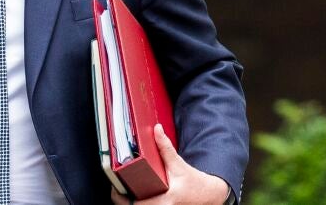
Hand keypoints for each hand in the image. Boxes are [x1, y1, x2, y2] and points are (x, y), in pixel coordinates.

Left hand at [109, 124, 230, 204]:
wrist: (210, 195)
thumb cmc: (195, 182)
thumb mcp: (179, 164)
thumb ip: (165, 148)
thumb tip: (157, 129)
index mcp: (166, 201)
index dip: (121, 198)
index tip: (115, 188)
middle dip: (124, 200)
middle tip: (119, 188)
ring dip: (131, 202)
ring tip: (125, 191)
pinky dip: (140, 204)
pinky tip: (136, 196)